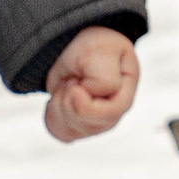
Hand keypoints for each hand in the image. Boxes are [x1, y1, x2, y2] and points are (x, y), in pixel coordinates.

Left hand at [43, 26, 138, 140]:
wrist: (77, 44)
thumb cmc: (94, 46)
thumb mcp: (101, 53)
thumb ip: (105, 80)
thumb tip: (90, 100)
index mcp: (125, 94)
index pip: (108, 114)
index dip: (84, 102)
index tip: (74, 80)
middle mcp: (114, 113)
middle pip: (88, 125)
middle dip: (69, 102)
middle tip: (71, 80)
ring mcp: (96, 123)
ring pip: (72, 131)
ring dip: (59, 106)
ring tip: (67, 85)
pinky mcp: (79, 127)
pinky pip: (61, 133)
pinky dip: (52, 115)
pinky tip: (59, 99)